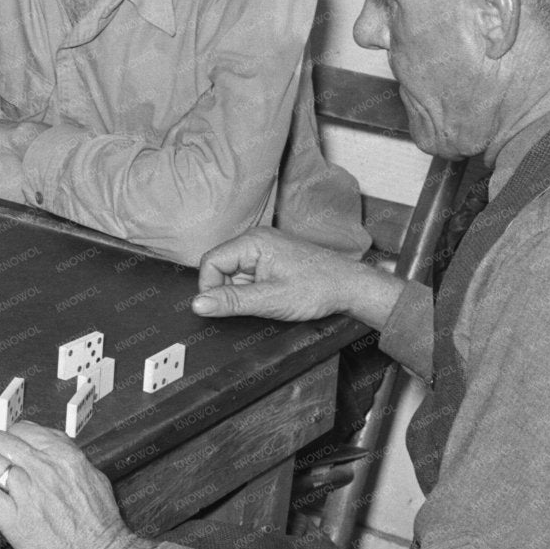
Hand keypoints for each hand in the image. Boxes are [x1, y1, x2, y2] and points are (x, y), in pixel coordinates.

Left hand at [0, 420, 152, 548]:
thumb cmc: (103, 527)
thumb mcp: (94, 478)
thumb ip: (70, 459)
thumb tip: (50, 451)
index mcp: (63, 455)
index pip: (21, 428)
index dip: (10, 442)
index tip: (10, 455)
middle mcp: (44, 468)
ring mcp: (28, 492)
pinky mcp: (14, 520)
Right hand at [190, 229, 395, 325]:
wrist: (352, 287)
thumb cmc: (318, 289)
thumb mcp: (270, 300)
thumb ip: (231, 301)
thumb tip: (197, 304)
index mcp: (252, 242)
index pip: (211, 262)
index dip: (210, 288)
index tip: (221, 309)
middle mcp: (256, 240)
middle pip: (221, 267)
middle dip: (230, 291)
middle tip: (255, 305)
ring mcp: (265, 248)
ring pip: (235, 273)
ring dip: (245, 292)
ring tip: (270, 300)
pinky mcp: (273, 258)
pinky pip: (250, 274)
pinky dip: (255, 290)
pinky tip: (273, 297)